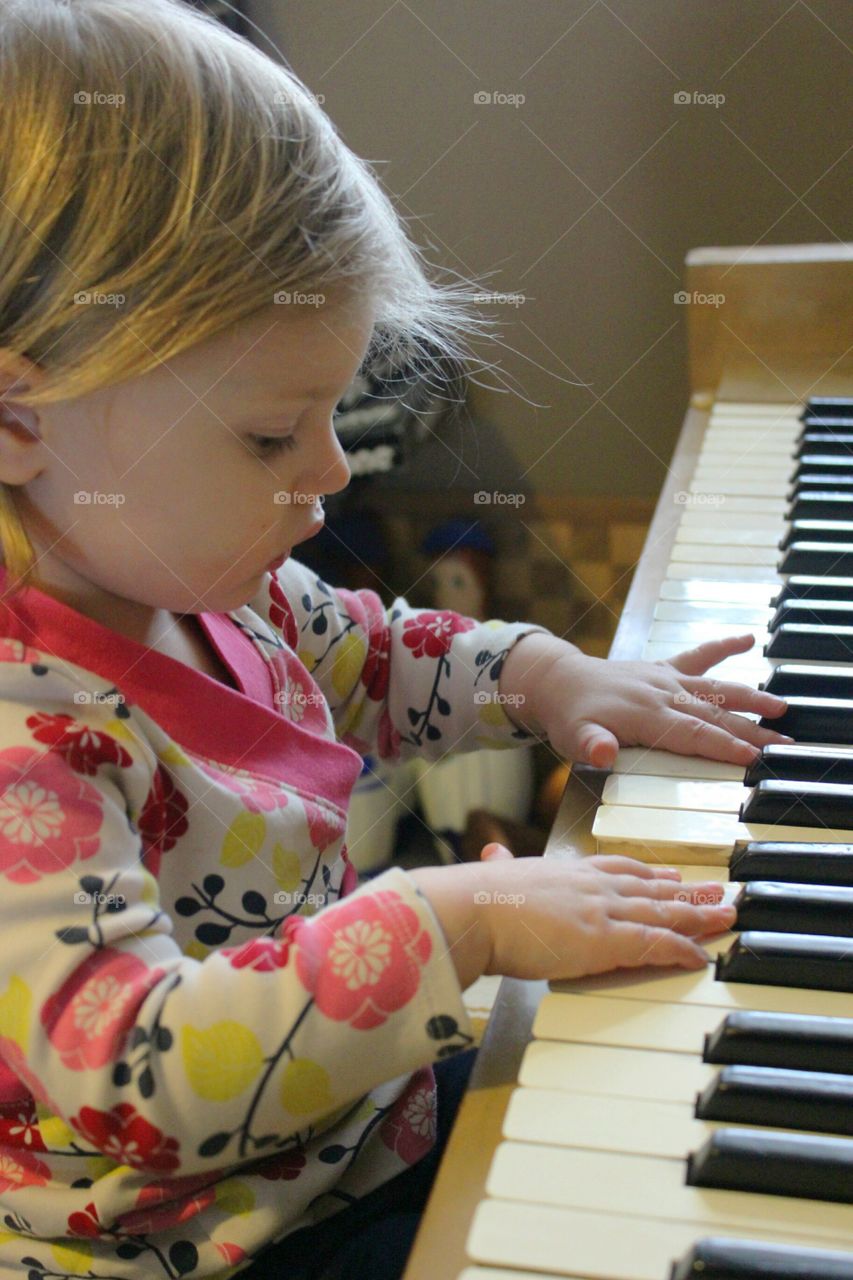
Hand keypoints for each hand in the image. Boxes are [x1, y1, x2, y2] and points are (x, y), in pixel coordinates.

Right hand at [464, 846, 733, 979]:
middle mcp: (591, 886)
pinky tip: (701, 956)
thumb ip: (500, 866)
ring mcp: (601, 911)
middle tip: (717, 891)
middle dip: (687, 890)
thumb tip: (490, 854)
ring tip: (726, 915)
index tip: (670, 872)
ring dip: (698, 915)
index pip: (617, 868)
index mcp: (565, 871)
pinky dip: (681, 949)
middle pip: (650, 887)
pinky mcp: (605, 940)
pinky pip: (654, 944)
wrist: (473, 909)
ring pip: (662, 912)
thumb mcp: (494, 874)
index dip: (648, 872)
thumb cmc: (474, 899)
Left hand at [508, 632, 791, 768]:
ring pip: (714, 688)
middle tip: (785, 746)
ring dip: (748, 697)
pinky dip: (722, 647)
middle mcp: (661, 693)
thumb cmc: (569, 717)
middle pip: (714, 715)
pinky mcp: (664, 669)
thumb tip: (602, 754)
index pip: (693, 734)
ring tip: (780, 706)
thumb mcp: (572, 738)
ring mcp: (665, 679)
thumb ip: (591, 746)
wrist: (556, 680)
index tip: (754, 758)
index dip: (724, 746)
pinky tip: (747, 639)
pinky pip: (697, 656)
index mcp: (645, 714)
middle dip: (751, 731)